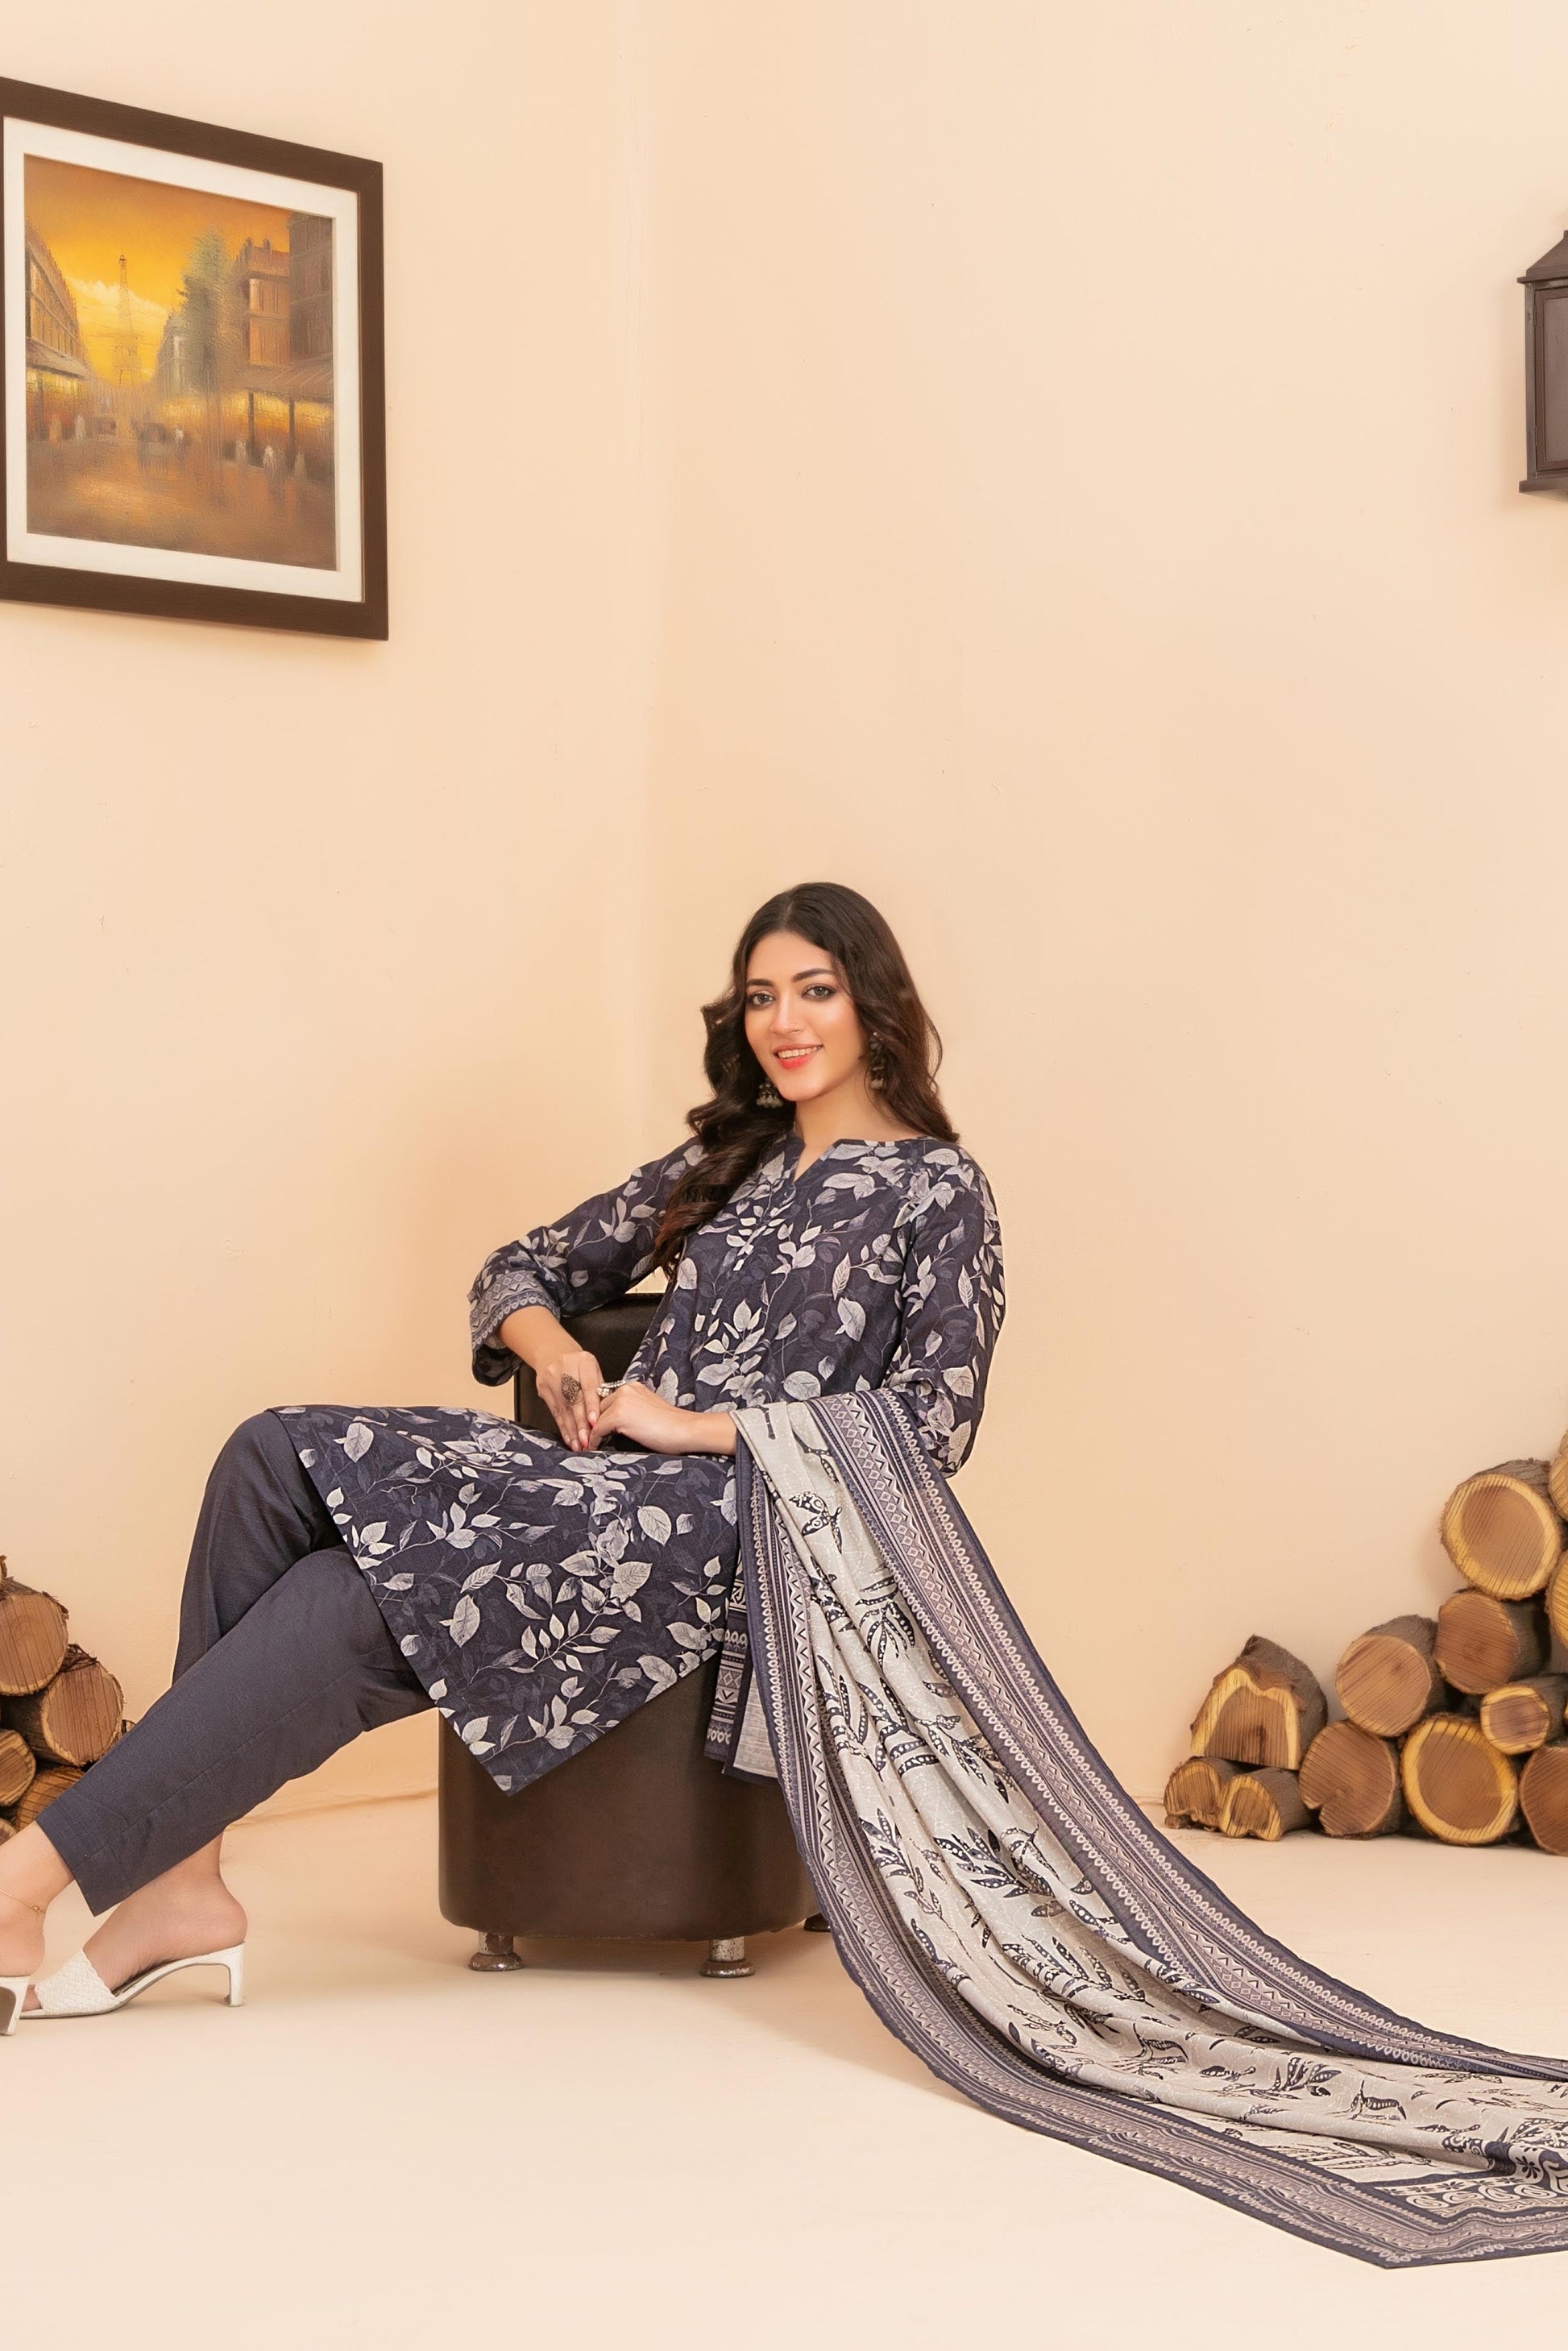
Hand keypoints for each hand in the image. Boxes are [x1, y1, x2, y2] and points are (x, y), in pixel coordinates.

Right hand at [535, 1347, 606, 1451]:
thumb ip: (600, 1390)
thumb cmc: (580, 1366)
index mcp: (584, 1361)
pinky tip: (569, 1438)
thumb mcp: (594, 1371)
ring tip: (579, 1444)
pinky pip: (555, 1412)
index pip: (588, 1386)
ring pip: (564, 1408)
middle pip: (574, 1400)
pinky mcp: (543, 1389)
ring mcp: (552, 1378)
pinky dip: (563, 1427)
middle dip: (581, 1423)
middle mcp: (566, 1368)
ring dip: (572, 1430)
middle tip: (587, 1440)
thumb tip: (606, 1415)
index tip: (594, 1422)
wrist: (554, 1354)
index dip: (591, 1406)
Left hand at [586, 1383, 735, 1455]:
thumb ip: (632, 1412)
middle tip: (588, 1439)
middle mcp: (625, 1390)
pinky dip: (593, 1441)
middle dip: (594, 1424)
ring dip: (591, 1433)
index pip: (607, 1401)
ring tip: (587, 1446)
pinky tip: (592, 1449)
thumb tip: (617, 1425)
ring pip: (596, 1419)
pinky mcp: (619, 1415)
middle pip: (599, 1408)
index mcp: (633, 1387)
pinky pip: (597, 1430)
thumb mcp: (648, 1411)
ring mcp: (621, 1401)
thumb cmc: (673, 1426)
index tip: (595, 1430)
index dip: (601, 1417)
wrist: (686, 1429)